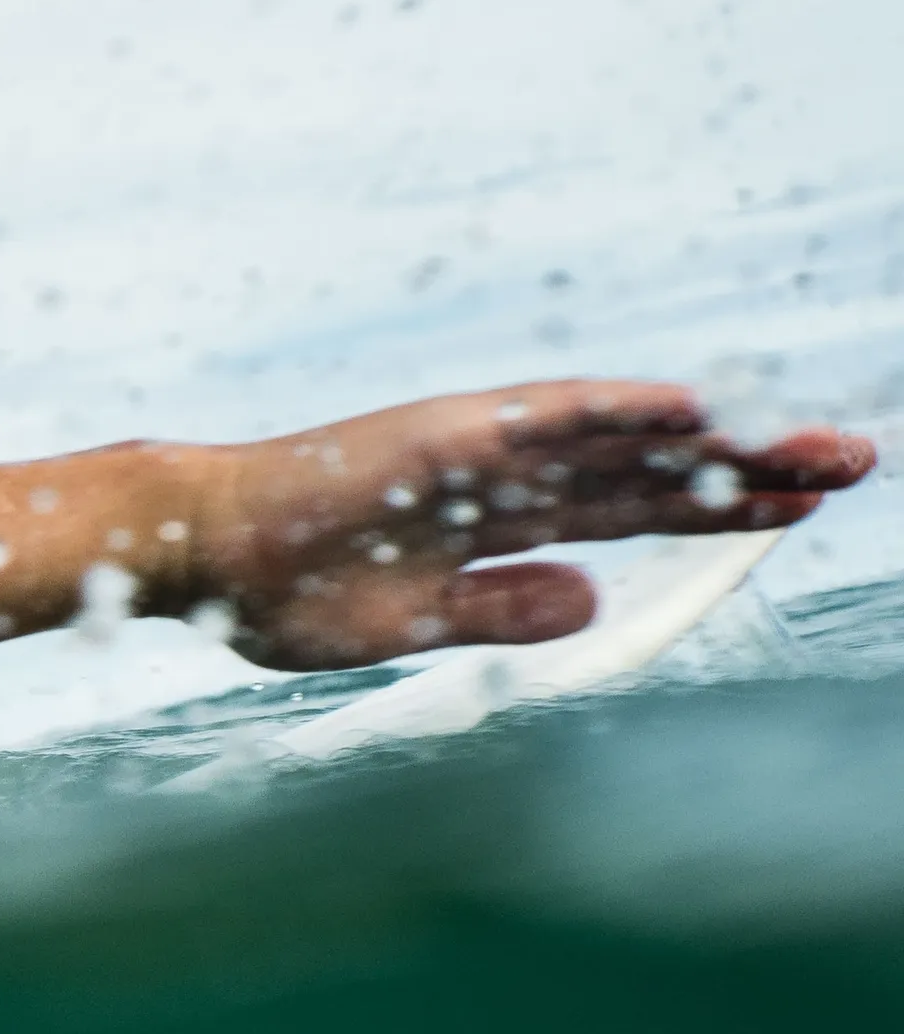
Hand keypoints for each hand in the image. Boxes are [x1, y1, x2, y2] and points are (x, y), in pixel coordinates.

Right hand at [186, 381, 873, 669]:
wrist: (196, 555)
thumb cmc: (277, 589)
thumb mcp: (411, 624)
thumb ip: (501, 608)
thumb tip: (595, 597)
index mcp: (490, 522)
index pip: (629, 512)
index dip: (715, 509)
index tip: (799, 508)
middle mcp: (498, 474)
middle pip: (649, 471)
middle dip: (750, 470)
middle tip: (855, 462)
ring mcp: (474, 448)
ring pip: (621, 442)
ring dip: (717, 440)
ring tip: (813, 443)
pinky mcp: (441, 435)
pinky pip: (547, 419)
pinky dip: (620, 410)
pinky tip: (691, 409)